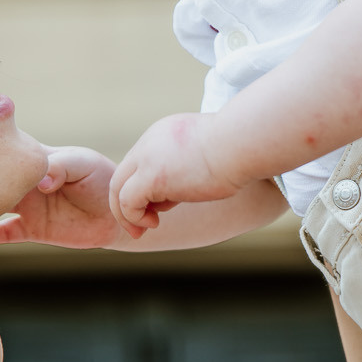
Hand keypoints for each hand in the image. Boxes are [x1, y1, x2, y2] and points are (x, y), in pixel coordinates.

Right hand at [0, 148, 125, 248]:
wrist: (116, 214)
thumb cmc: (100, 179)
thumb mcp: (83, 165)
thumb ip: (61, 166)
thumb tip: (40, 181)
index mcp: (31, 157)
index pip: (2, 146)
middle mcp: (22, 181)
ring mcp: (25, 205)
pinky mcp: (31, 228)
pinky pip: (4, 234)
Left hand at [109, 113, 243, 233]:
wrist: (243, 141)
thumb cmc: (241, 147)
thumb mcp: (210, 151)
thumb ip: (195, 163)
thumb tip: (200, 180)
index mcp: (164, 134)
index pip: (140, 163)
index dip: (144, 189)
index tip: (158, 209)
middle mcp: (151, 142)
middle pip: (123, 175)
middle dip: (126, 204)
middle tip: (139, 226)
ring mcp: (148, 157)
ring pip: (118, 188)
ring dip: (128, 214)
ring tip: (148, 226)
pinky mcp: (152, 176)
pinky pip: (127, 201)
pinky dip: (133, 217)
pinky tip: (153, 224)